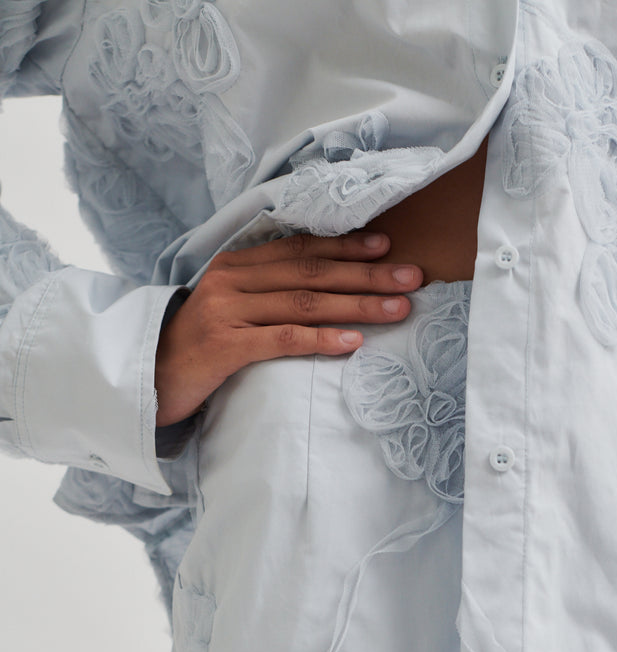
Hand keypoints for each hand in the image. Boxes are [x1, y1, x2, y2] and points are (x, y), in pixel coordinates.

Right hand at [154, 231, 422, 426]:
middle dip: (367, 274)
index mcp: (236, 266)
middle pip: (312, 272)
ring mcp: (228, 312)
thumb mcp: (229, 308)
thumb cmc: (196, 348)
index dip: (346, 247)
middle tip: (412, 278)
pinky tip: (353, 341)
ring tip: (398, 308)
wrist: (144, 379)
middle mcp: (232, 281)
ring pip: (305, 303)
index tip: (387, 249)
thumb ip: (266, 293)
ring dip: (357, 304)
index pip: (301, 249)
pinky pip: (283, 339)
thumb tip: (323, 289)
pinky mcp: (225, 347)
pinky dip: (321, 339)